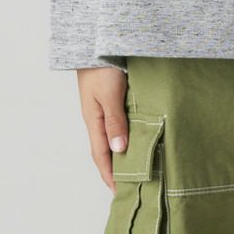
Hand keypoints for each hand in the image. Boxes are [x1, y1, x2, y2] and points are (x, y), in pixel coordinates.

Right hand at [77, 67, 128, 191]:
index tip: (120, 193)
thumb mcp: (109, 94)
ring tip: (138, 171)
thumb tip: (119, 149)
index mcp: (93, 120)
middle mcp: (98, 119)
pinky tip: (139, 143)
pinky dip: (129, 139)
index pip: (101, 156)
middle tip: (132, 188)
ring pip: (114, 139)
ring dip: (124, 156)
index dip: (110, 176)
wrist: (97, 40)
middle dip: (117, 171)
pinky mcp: (114, 101)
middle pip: (107, 152)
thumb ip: (115, 121)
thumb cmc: (102, 65)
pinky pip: (121, 127)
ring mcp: (105, 110)